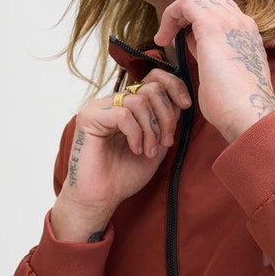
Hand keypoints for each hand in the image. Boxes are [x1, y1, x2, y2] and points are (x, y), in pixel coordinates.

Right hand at [51, 68, 191, 241]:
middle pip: (150, 88)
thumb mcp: (156, 146)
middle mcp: (114, 101)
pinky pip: (123, 114)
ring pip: (139, 101)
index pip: (153, 78)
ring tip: (148, 152)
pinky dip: (135, 133)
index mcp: (129, 105)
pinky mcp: (89, 117)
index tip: (186, 105)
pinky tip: (135, 150)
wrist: (102, 197)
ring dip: (151, 130)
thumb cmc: (125, 175)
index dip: (173, 86)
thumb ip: (166, 123)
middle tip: (165, 142)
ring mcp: (100, 107)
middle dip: (165, 116)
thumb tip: (180, 101)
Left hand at [154, 0, 274, 141]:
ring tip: (165, 37)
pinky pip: (185, 4)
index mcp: (248, 35)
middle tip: (171, 36)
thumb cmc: (236, 106)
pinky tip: (162, 38)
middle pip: (209, 0)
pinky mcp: (212, 25)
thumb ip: (212, 56)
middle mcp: (241, 23)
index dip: (198, 23)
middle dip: (187, 14)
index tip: (183, 42)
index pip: (222, 13)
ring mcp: (229, 21)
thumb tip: (196, 46)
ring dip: (177, 14)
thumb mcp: (225, 76)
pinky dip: (170, 16)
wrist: (248, 114)